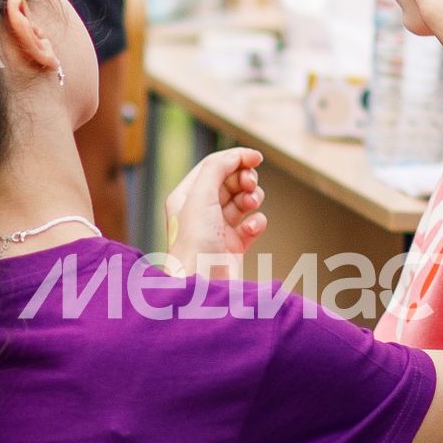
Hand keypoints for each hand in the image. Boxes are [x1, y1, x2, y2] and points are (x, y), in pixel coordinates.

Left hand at [166, 147, 265, 275]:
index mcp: (186, 196)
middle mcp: (200, 211)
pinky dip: (256, 223)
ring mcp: (217, 229)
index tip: (257, 157)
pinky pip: (251, 225)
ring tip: (252, 204)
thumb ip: (217, 168)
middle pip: (230, 182)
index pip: (213, 166)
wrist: (202, 286)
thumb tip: (238, 156)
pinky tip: (252, 229)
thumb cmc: (195, 243)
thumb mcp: (201, 196)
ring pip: (243, 202)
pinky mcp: (234, 246)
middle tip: (250, 185)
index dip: (235, 158)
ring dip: (252, 198)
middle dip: (245, 180)